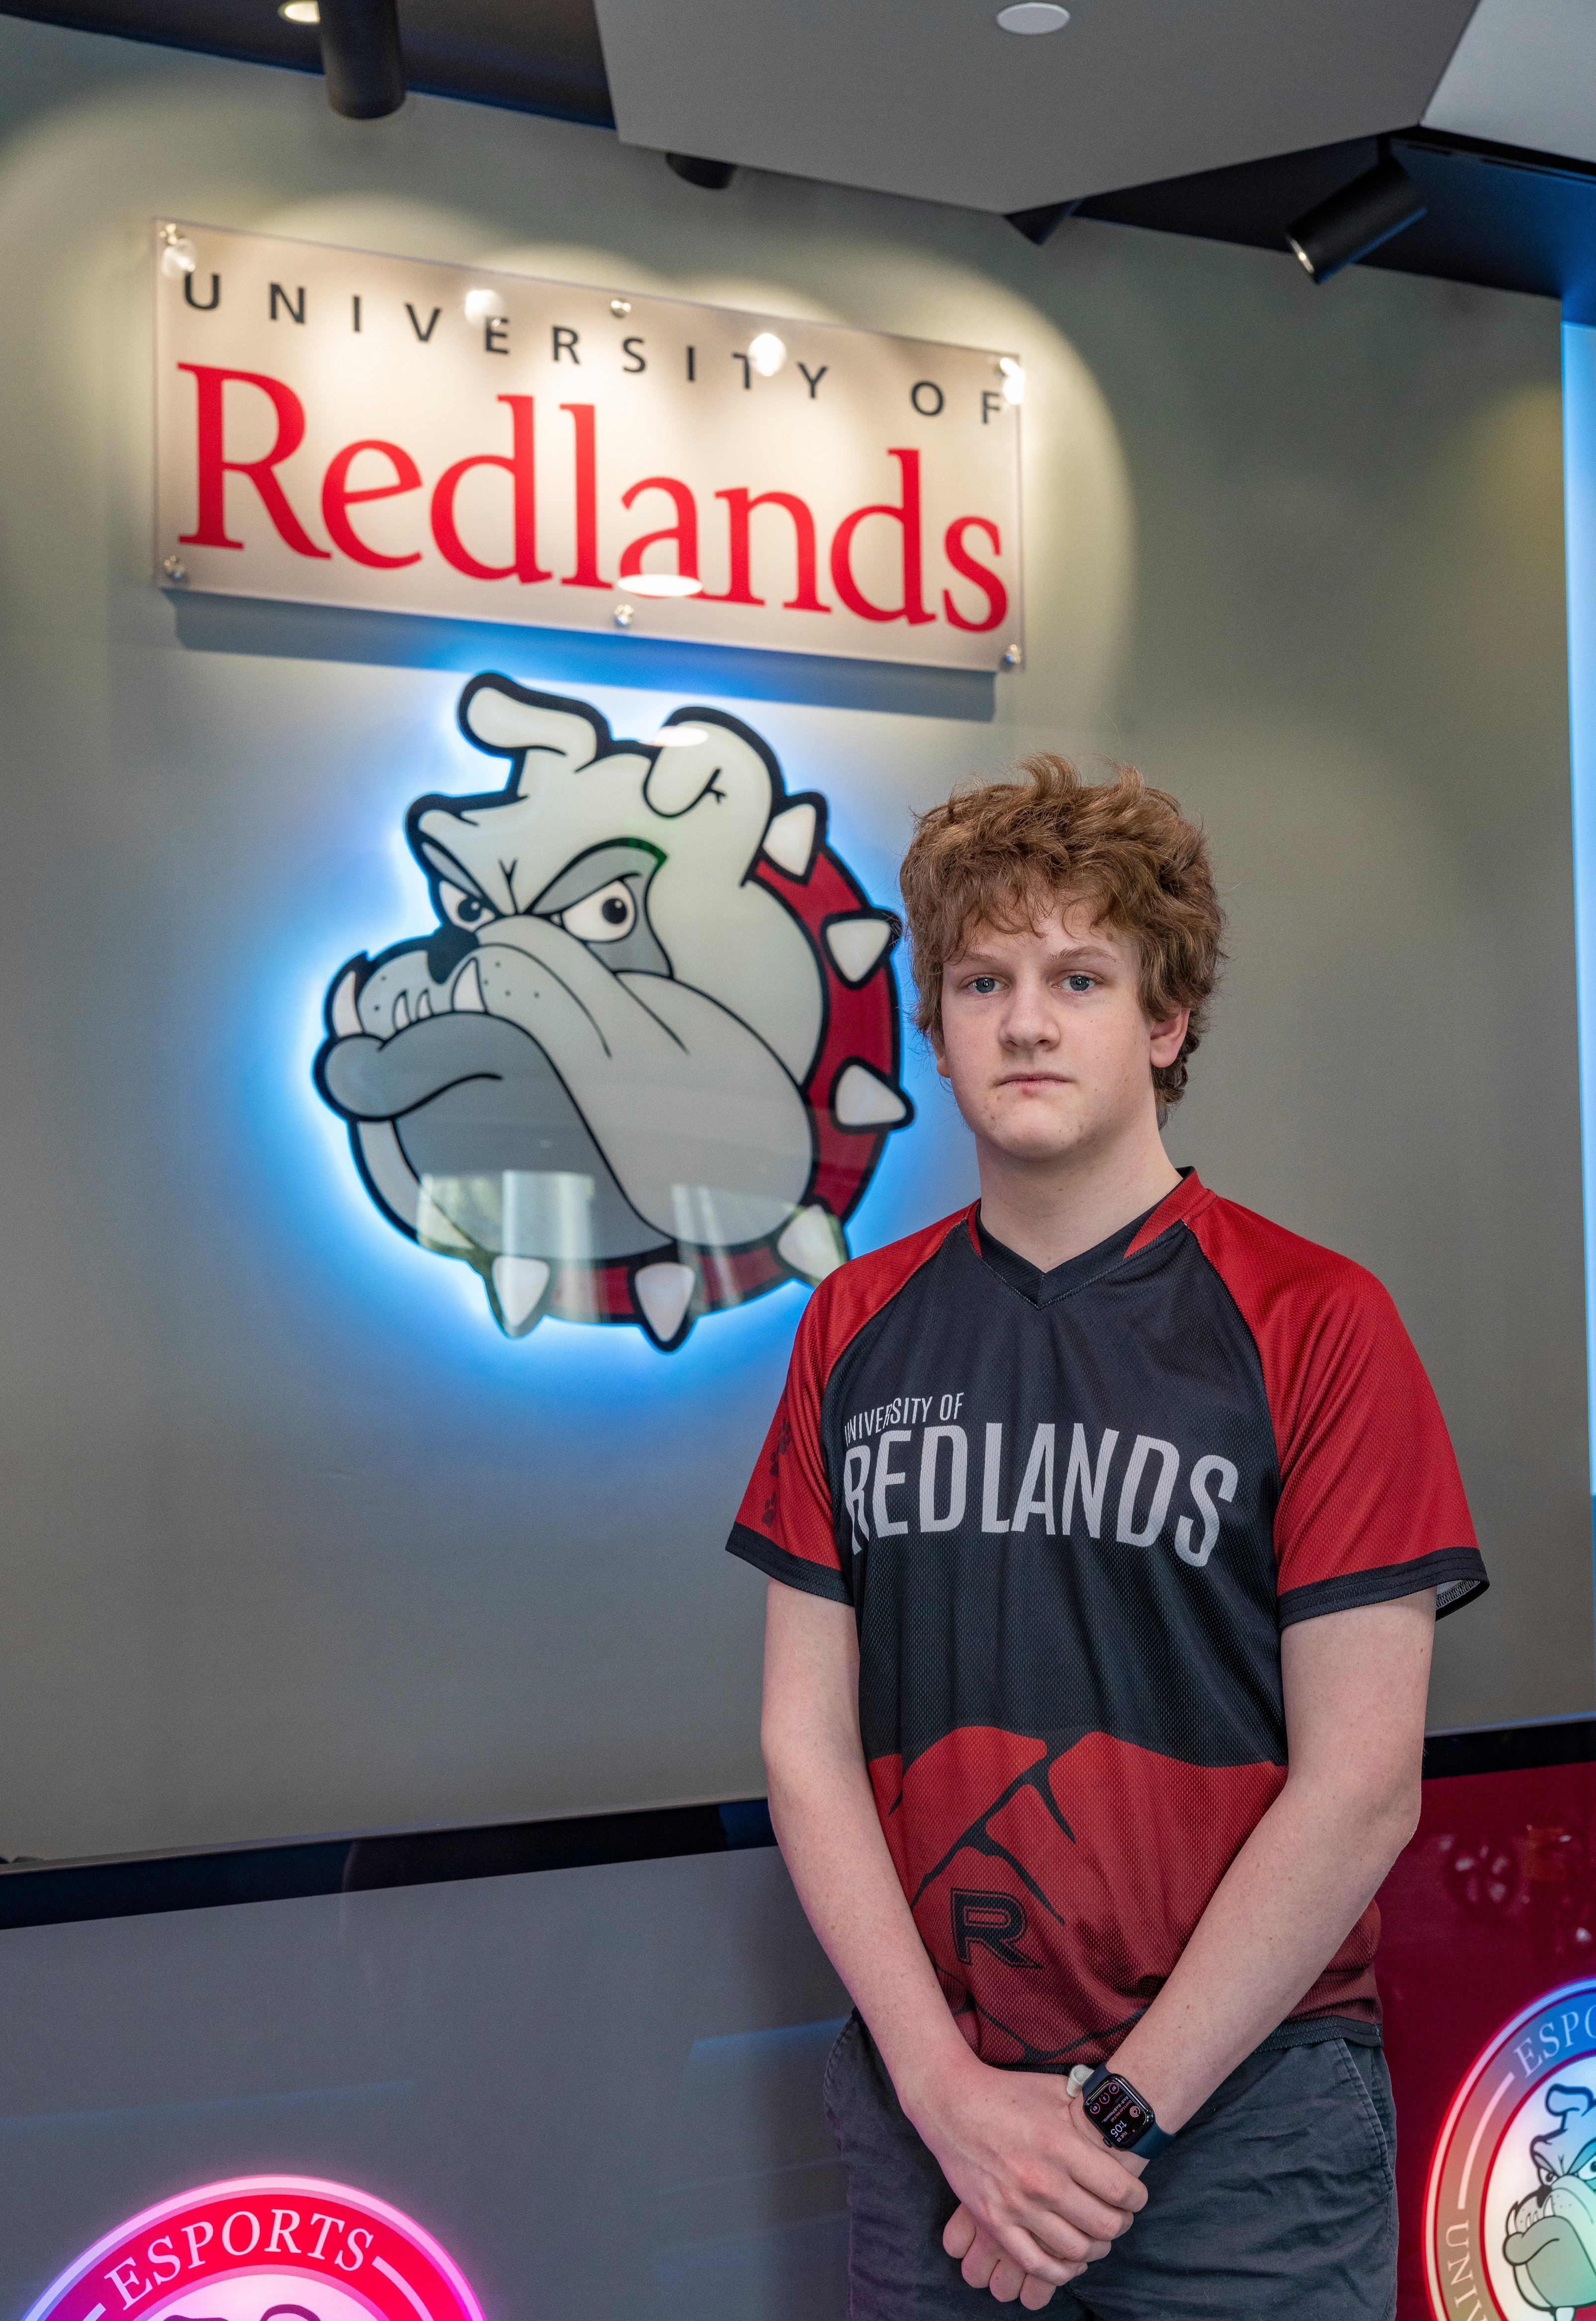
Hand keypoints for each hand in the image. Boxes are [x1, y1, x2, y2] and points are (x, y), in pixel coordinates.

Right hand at [905, 2053, 1146, 2292]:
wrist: (951, 2103)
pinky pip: (1036, 2264)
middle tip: (1119, 2217)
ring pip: (1075, 2249)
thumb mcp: (1053, 2090)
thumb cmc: (1006, 2093)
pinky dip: (1060, 2271)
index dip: (1136, 2198)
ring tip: (1097, 2237)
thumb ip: (1087, 2105)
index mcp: (1061, 2145)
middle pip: (1104, 2224)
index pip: (1119, 2189)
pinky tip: (1070, 2261)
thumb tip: (1120, 2112)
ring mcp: (1017, 2205)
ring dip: (1095, 2248)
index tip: (1135, 2196)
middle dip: (1121, 2224)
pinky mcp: (994, 2221)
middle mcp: (1042, 2180)